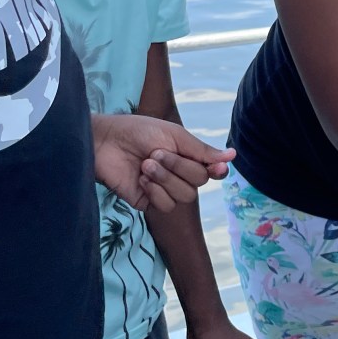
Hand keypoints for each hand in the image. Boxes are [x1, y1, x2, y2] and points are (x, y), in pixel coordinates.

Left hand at [92, 114, 233, 212]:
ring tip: (146, 165)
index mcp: (188, 157)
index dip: (217, 171)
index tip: (217, 168)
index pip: (213, 171)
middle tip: (156, 153)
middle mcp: (179, 175)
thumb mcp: (174, 135)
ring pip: (186, 196)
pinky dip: (156, 191)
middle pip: (200, 182)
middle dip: (179, 167)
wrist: (105, 142)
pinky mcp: (149, 202)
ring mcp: (165, 190)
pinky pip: (167, 206)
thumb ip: (202, 150)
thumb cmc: (137, 132)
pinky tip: (142, 179)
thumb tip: (232, 155)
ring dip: (166, 179)